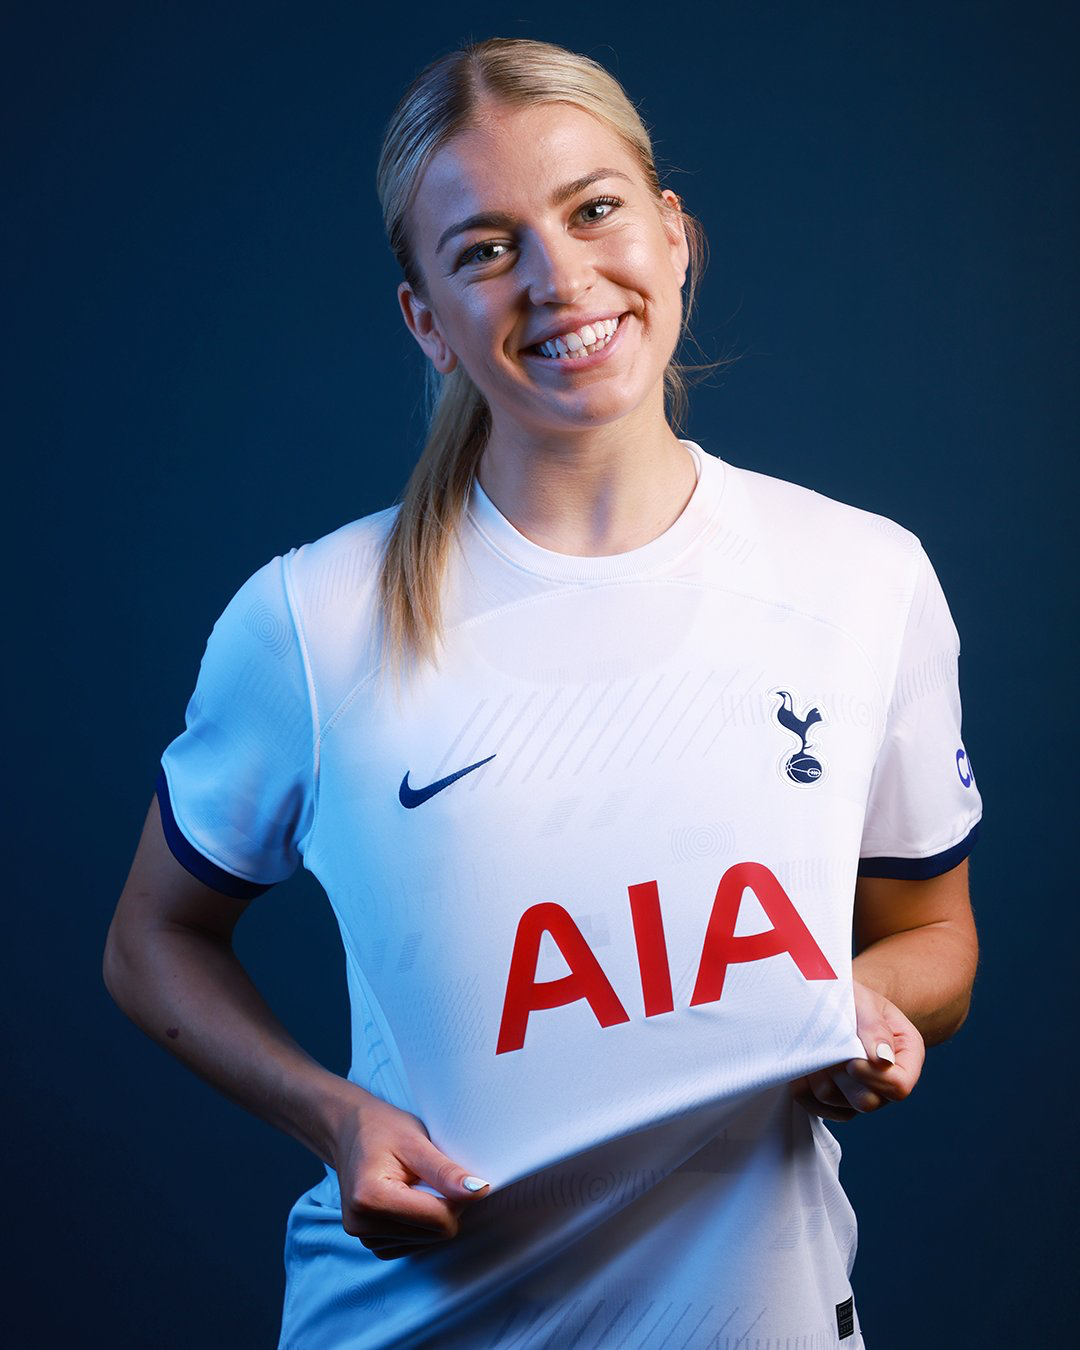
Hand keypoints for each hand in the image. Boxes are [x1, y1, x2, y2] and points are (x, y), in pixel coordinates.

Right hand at [327, 1086, 489, 1259]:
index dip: (456, 1197)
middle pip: (435, 1233)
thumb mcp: (416, 1141)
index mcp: (371, 1198)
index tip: (448, 1171)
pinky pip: (414, 1244)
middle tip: (427, 1174)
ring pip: (428, 1241)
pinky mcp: (371, 1243)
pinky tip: (407, 1198)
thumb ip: (446, 1171)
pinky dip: (419, 1223)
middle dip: (443, 1204)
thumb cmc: (381, 1129)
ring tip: (413, 1182)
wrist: (349, 1130)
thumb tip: (479, 1191)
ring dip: (430, 1214)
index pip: (439, 1220)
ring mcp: (364, 1238)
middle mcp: (362, 1225)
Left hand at [789, 980, 925, 1121]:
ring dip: (822, 1079)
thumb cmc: (850, 998)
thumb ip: (875, 1028)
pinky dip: (807, 1089)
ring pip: (841, 1108)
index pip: (899, 1086)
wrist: (827, 1000)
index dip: (873, 1077)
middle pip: (868, 1102)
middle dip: (843, 1076)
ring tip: (817, 1050)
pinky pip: (819, 1109)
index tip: (850, 1060)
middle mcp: (887, 1081)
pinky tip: (807, 1064)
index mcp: (906, 1055)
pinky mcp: (835, 1103)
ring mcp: (861, 1094)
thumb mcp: (863, 1002)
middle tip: (829, 1049)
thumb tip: (883, 1060)